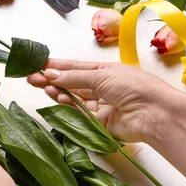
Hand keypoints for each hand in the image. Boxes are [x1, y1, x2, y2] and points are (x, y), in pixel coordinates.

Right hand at [27, 59, 183, 142]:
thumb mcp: (101, 75)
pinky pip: (78, 113)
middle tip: (31, 77)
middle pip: (71, 82)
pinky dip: (67, 105)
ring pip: (72, 97)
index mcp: (104, 71)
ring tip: (41, 85)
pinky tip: (58, 97)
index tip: (37, 64)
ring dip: (57, 91)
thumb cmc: (134, 87)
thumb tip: (50, 74)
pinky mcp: (98, 122)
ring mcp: (99, 104)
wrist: (154, 114)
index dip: (56, 66)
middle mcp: (101, 86)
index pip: (75, 67)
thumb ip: (74, 77)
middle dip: (51, 79)